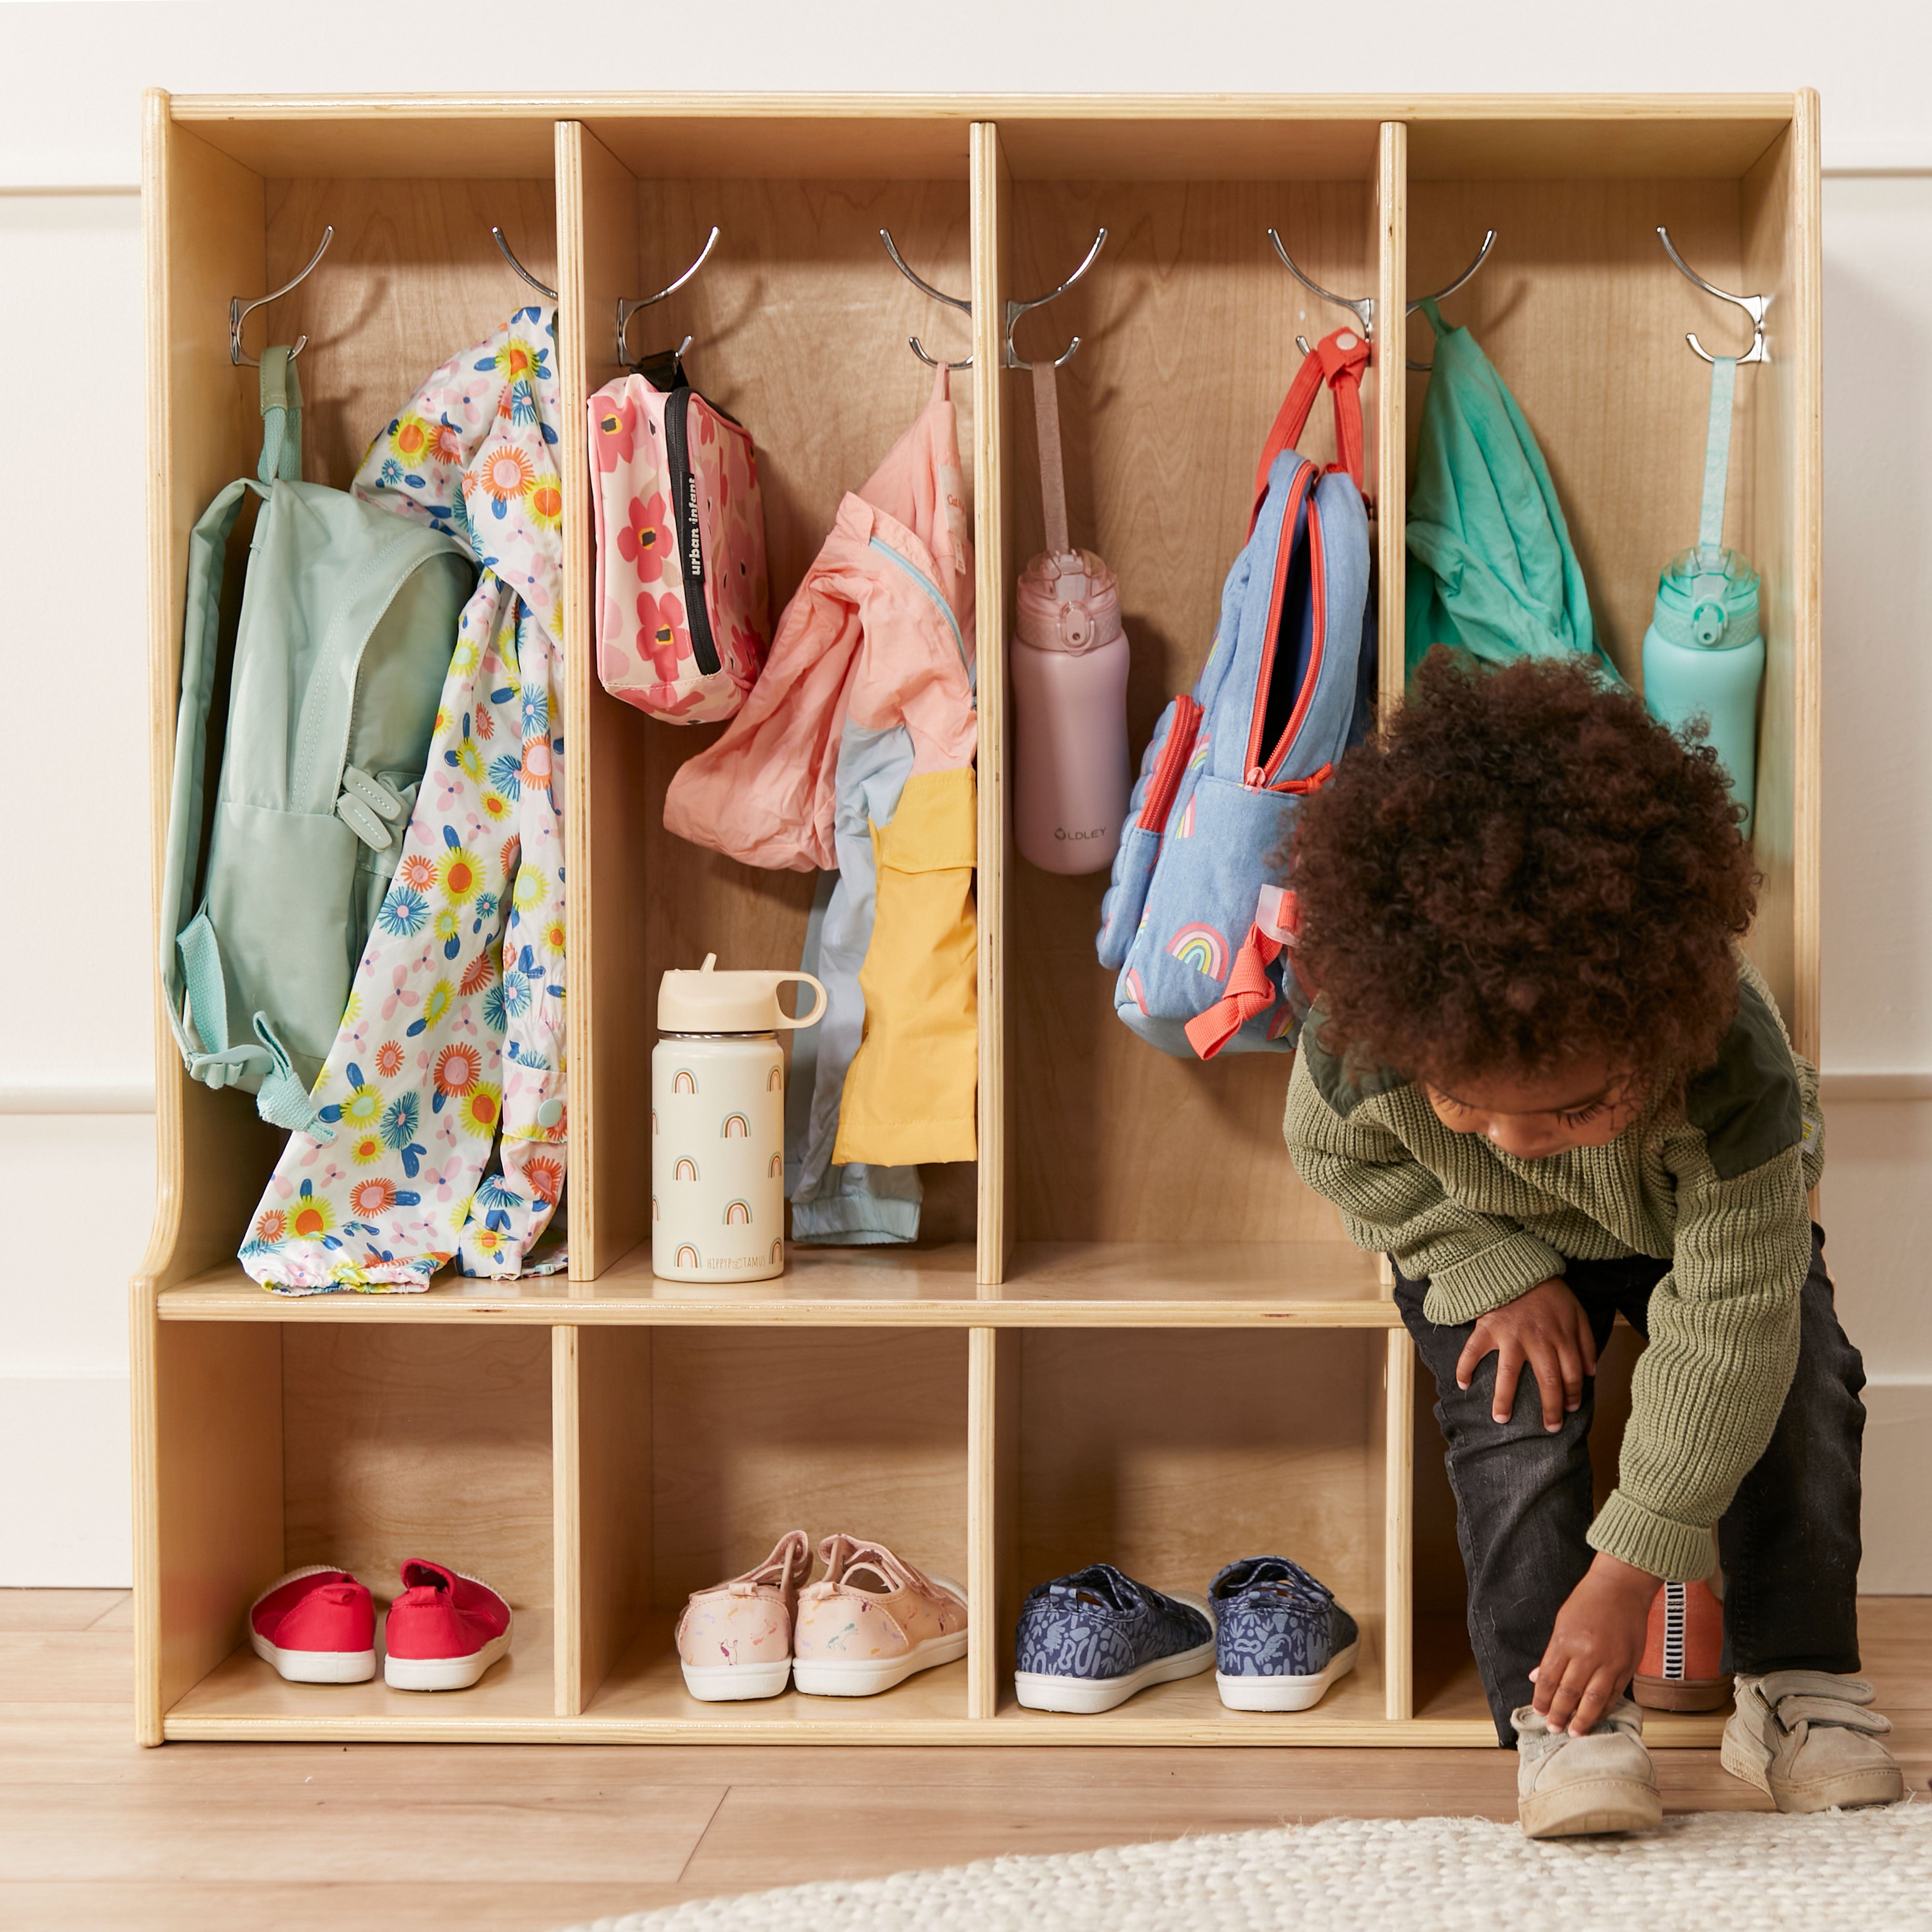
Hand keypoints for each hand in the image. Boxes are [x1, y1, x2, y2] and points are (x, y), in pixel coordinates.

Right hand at [1456, 1276, 1597, 1431]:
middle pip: (1547, 1381)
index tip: (1570, 1409)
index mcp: (1561, 1336)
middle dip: (1550, 1408)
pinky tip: (1463, 1385)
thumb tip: (1591, 1372)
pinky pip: (1473, 1350)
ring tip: (1501, 1419)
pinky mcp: (1488, 1327)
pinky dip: (1465, 1367)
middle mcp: (1537, 1340)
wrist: (1519, 1267)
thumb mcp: (1577, 1312)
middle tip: (1550, 1427)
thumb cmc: (1549, 1292)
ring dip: (1504, 1398)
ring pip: (1509, 1373)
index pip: (1572, 1374)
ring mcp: (1510, 1335)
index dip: (1573, 1395)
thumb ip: (1586, 1342)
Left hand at [1530, 1553, 1657, 1733]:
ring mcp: (1610, 1662)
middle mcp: (1587, 1654)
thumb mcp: (1562, 1623)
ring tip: (1574, 1732)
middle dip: (1559, 1714)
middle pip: (1569, 1692)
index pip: (1549, 1678)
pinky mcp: (1628, 1666)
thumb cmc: (1588, 1602)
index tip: (1538, 1711)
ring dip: (1582, 1719)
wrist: (1621, 1588)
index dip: (1542, 1698)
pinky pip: (1614, 1694)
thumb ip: (1552, 1654)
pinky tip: (1596, 1717)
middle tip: (1553, 1729)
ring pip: (1593, 1699)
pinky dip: (1604, 1708)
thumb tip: (1537, 1677)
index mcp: (1565, 1641)